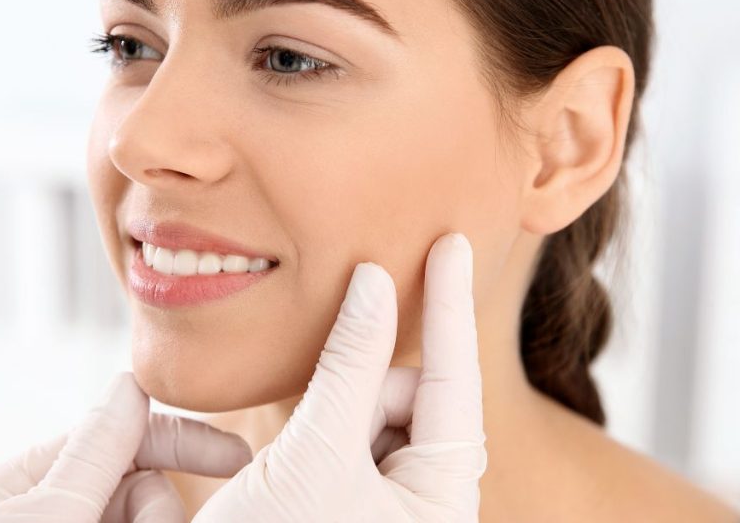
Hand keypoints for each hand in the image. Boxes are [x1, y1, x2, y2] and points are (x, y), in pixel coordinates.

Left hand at [0, 372, 253, 522]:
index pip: (115, 438)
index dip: (180, 440)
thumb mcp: (54, 517)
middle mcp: (55, 512)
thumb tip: (132, 384)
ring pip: (155, 519)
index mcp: (26, 484)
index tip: (237, 456)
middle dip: (158, 513)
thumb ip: (98, 451)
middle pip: (142, 486)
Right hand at [196, 232, 485, 521]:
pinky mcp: (352, 504)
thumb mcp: (316, 455)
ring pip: (369, 415)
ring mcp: (387, 504)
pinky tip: (287, 460)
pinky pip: (347, 439)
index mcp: (441, 501)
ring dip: (331, 412)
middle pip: (405, 398)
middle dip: (359, 387)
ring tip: (291, 460)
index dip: (450, 305)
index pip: (453, 380)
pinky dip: (321, 429)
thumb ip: (349, 364)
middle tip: (312, 422)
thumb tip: (373, 283)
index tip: (451, 242)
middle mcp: (423, 502)